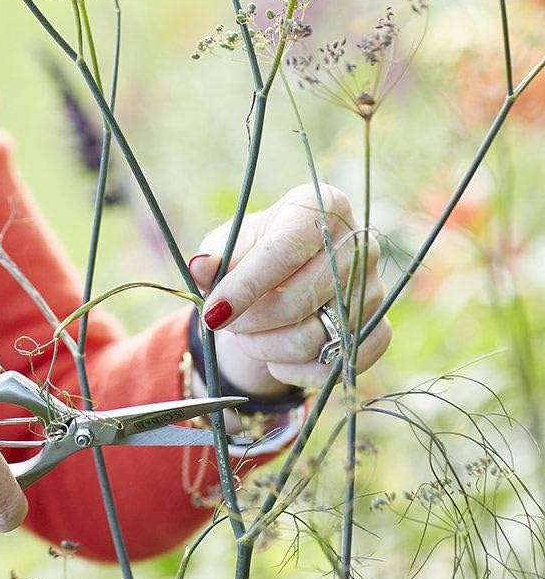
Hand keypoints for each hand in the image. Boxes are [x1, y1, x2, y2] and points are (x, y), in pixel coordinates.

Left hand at [189, 184, 391, 396]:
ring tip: (249, 336)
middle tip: (226, 322)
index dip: (246, 286)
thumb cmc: (251, 258)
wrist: (280, 287)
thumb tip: (200, 265)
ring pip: (315, 338)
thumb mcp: (227, 248)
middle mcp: (359, 244)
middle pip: (300, 299)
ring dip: (267, 347)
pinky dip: (298, 371)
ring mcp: (374, 289)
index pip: (285, 250)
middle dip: (251, 322)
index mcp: (323, 207)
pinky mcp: (379, 329)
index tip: (213, 311)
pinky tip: (277, 357)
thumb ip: (215, 258)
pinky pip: (338, 365)